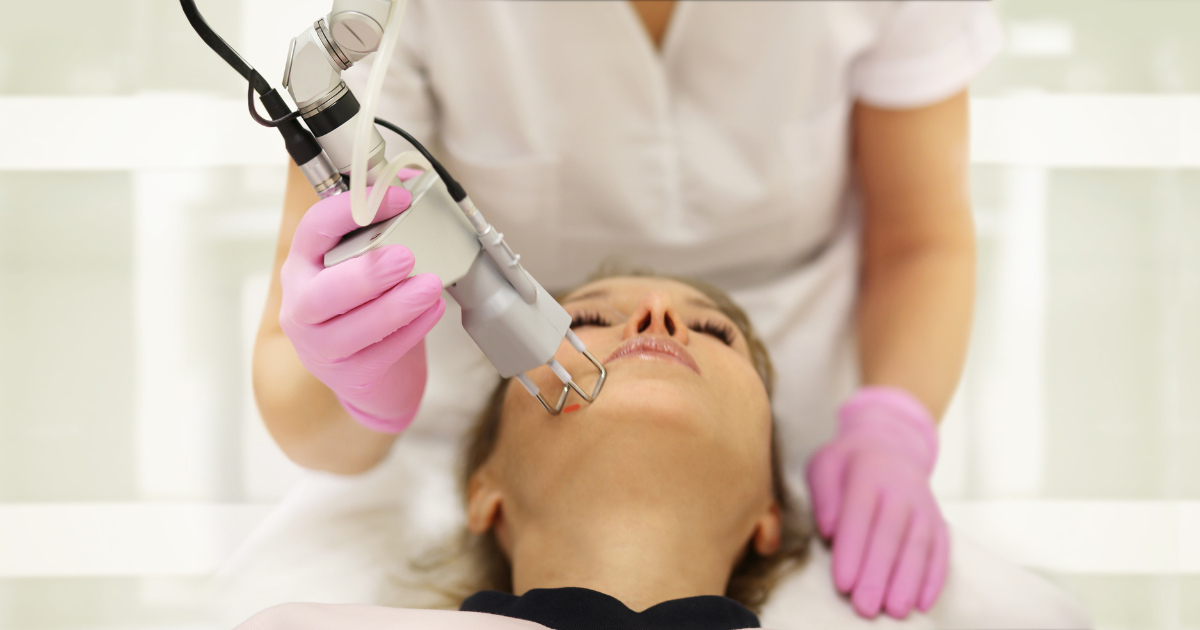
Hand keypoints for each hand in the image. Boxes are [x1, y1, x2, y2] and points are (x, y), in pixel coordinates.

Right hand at [279, 185, 446, 432]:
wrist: (364, 369)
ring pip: (352, 329)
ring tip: (430, 285)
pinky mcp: (350, 374)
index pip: (313, 231)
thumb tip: (412, 177)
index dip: (351, 211)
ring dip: (395, 306)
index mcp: (302, 265)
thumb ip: (379, 225)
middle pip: (322, 293)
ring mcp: (320, 346)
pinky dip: (411, 331)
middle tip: (406, 256)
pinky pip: (381, 354)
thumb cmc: (360, 305)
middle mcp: (301, 306)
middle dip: (366, 273)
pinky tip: (432, 311)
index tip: (397, 198)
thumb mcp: (359, 262)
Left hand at [805, 386, 946, 618]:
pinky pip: (941, 551)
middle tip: (865, 608)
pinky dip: (934, 579)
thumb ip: (824, 495)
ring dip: (908, 581)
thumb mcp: (824, 465)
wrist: (889, 447)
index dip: (852, 551)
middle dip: (878, 574)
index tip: (843, 584)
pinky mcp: (938, 522)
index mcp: (867, 472)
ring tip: (895, 612)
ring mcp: (924, 506)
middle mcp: (901, 488)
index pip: (859, 515)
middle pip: (891, 535)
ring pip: (918, 546)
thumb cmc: (847, 465)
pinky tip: (923, 604)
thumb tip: (830, 531)